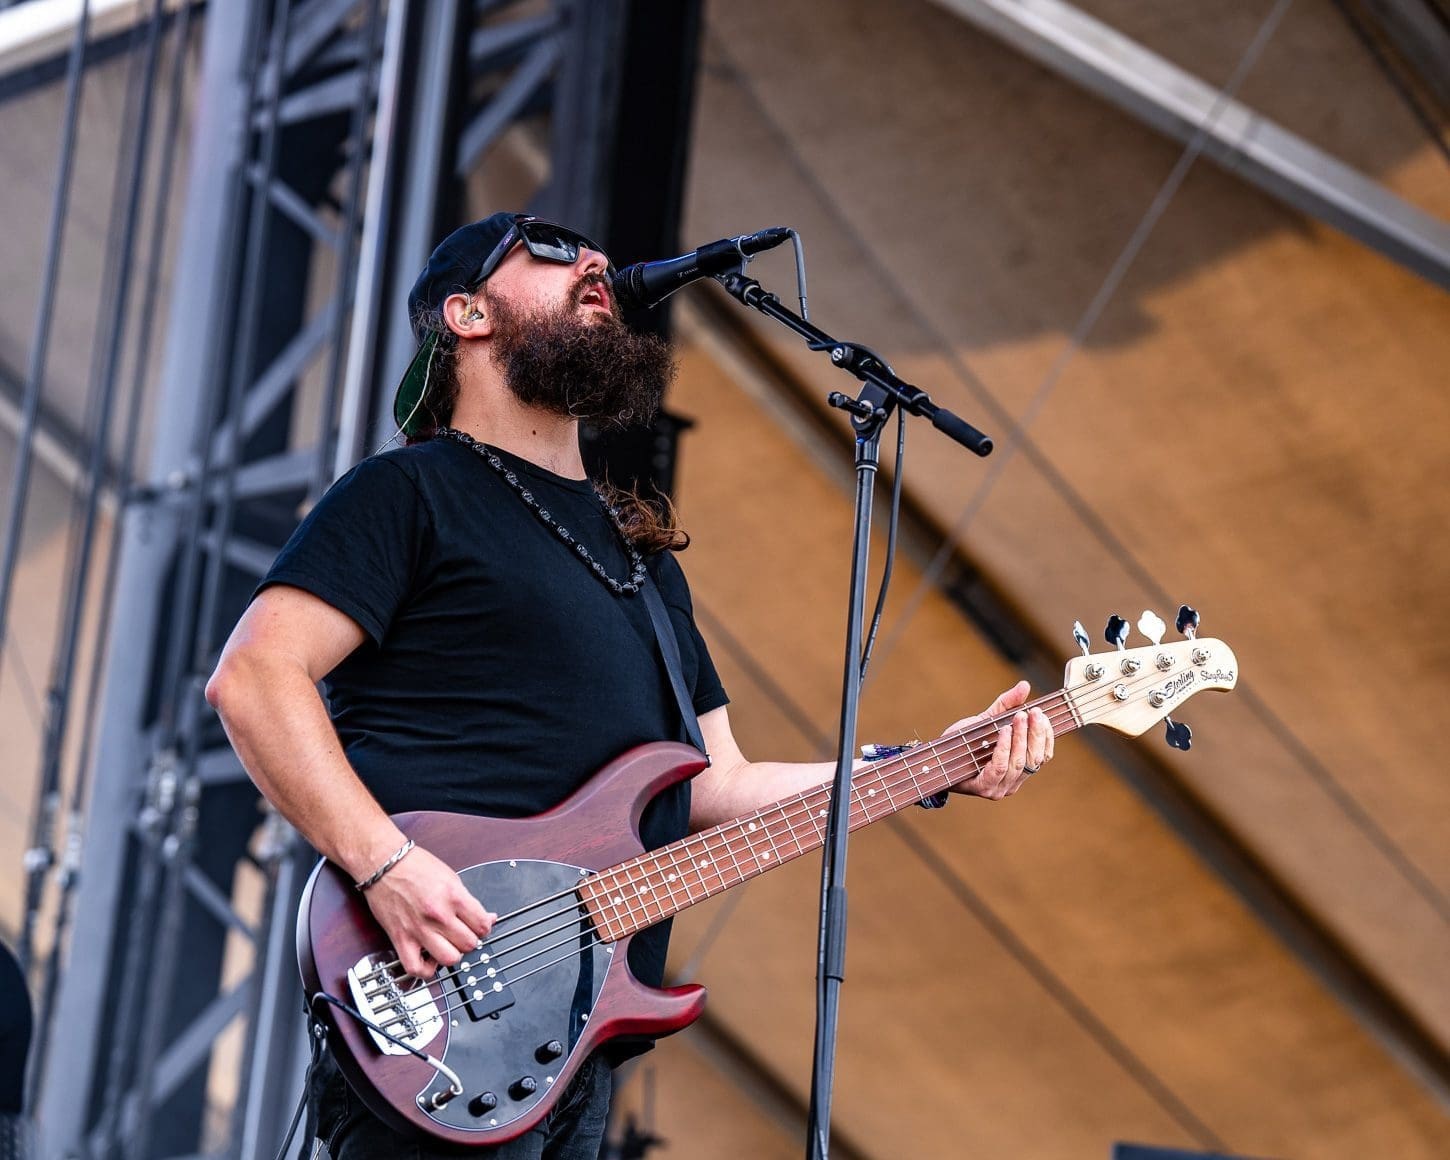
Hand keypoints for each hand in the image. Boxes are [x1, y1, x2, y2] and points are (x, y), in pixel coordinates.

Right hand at [363, 844, 496, 978]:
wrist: (384, 863)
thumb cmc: (415, 866)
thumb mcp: (451, 876)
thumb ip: (468, 900)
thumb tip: (487, 918)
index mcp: (453, 896)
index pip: (483, 925)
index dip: (485, 927)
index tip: (481, 926)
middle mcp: (438, 914)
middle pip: (469, 944)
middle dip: (470, 939)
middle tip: (464, 933)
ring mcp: (419, 929)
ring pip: (449, 959)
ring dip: (452, 954)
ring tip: (448, 945)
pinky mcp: (401, 939)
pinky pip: (416, 968)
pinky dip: (426, 969)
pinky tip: (429, 957)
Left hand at [943, 680, 1053, 800]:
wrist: (936, 759)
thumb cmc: (965, 742)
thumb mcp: (988, 721)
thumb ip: (1006, 705)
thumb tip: (1024, 685)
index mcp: (1020, 769)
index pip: (1043, 756)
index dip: (1045, 735)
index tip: (1041, 714)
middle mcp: (1013, 782)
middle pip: (1034, 759)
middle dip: (1035, 733)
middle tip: (1031, 712)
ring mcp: (999, 788)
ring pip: (1019, 763)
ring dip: (1020, 738)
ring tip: (1018, 717)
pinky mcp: (984, 788)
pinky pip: (999, 768)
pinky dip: (1003, 748)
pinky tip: (1003, 731)